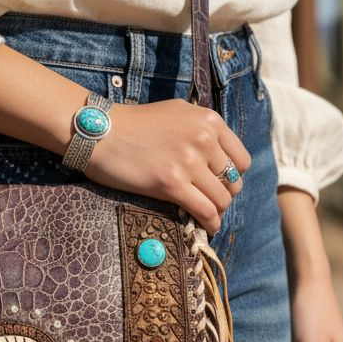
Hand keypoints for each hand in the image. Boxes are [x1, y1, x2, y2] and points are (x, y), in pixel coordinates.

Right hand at [83, 100, 250, 234]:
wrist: (101, 132)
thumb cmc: (134, 124)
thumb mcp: (177, 113)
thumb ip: (201, 129)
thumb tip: (218, 155)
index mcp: (209, 120)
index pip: (241, 159)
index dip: (233, 176)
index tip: (220, 184)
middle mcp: (204, 139)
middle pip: (233, 182)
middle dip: (224, 195)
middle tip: (210, 201)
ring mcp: (188, 161)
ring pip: (221, 199)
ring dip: (217, 212)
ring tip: (208, 216)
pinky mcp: (171, 183)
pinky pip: (205, 210)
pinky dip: (210, 223)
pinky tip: (207, 228)